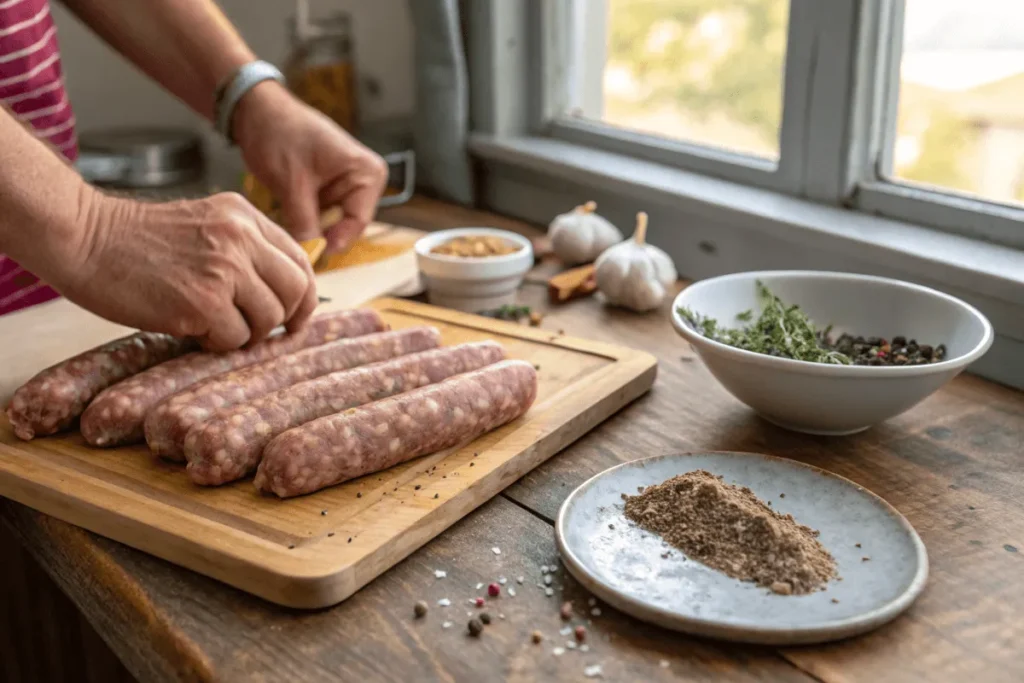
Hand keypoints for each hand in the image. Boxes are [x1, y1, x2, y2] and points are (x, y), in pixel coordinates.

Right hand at [61, 189, 317, 350]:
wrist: (83, 237)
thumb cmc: (135, 241)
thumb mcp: (204, 226)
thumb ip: (244, 250)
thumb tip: (281, 295)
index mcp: (244, 216)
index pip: (300, 260)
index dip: (303, 295)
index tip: (295, 317)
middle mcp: (241, 238)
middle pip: (296, 291)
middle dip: (284, 319)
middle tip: (259, 331)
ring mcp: (224, 269)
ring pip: (268, 320)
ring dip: (244, 334)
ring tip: (211, 325)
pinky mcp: (203, 302)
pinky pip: (234, 339)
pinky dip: (216, 344)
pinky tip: (190, 329)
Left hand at [233, 81, 388, 252]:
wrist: (256, 111)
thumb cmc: (279, 133)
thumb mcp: (292, 182)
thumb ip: (304, 222)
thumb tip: (309, 254)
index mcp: (366, 173)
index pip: (358, 222)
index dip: (334, 240)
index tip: (310, 253)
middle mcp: (363, 180)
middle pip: (347, 225)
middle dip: (320, 233)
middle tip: (293, 241)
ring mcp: (346, 185)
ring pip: (331, 223)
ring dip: (309, 226)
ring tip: (286, 218)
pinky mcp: (329, 189)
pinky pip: (321, 215)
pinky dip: (304, 218)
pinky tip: (287, 211)